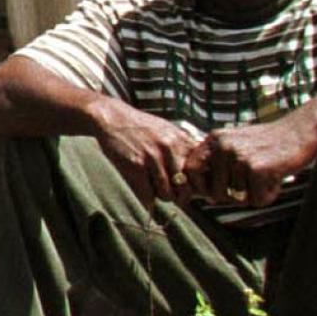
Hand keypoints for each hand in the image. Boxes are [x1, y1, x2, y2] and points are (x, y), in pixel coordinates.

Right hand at [90, 99, 207, 205]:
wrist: (112, 117)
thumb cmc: (142, 126)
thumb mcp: (169, 130)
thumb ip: (186, 147)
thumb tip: (204, 170)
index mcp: (181, 141)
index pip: (199, 174)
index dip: (196, 186)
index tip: (188, 188)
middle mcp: (170, 149)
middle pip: (184, 188)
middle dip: (178, 195)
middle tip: (170, 192)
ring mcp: (153, 158)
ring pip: (166, 195)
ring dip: (160, 196)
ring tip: (153, 186)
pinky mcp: (135, 167)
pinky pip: (147, 195)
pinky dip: (146, 198)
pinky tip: (142, 188)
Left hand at [181, 116, 316, 205]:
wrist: (302, 131)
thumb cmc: (270, 143)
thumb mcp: (238, 146)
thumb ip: (219, 165)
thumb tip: (201, 194)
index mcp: (215, 139)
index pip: (191, 170)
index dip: (199, 187)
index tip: (211, 195)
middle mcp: (223, 146)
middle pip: (215, 192)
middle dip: (233, 198)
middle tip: (253, 186)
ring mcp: (239, 156)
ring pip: (239, 198)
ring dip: (256, 194)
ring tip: (268, 175)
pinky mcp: (256, 168)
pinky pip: (257, 199)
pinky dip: (269, 195)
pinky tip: (277, 177)